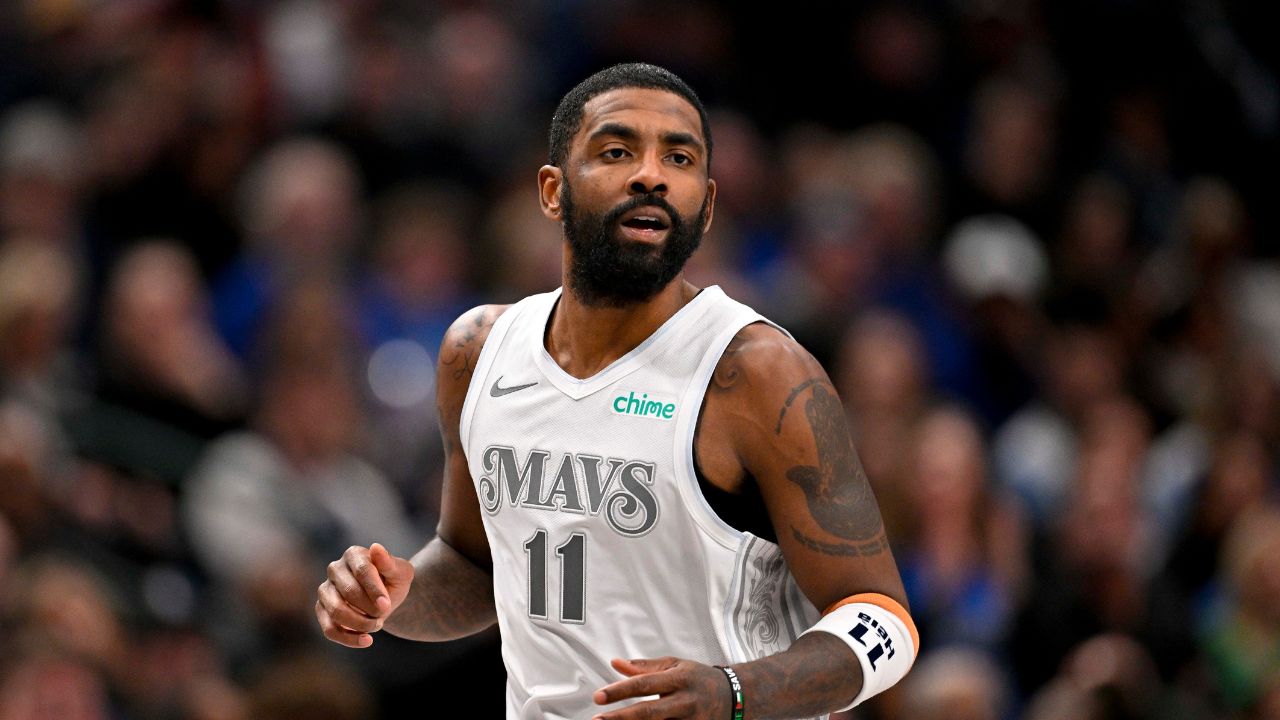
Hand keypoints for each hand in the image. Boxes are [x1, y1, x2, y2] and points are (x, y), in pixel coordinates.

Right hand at [315, 543, 413, 646]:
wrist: (385, 599)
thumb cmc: (393, 582)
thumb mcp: (401, 573)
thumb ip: (390, 563)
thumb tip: (375, 547)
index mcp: (354, 554)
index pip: (362, 571)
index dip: (375, 590)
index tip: (386, 605)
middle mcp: (335, 569)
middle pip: (349, 592)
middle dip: (370, 608)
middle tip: (385, 613)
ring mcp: (325, 590)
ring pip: (336, 611)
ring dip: (361, 623)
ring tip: (377, 625)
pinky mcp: (322, 610)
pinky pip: (329, 629)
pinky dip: (348, 639)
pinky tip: (367, 641)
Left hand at [592, 656, 730, 719]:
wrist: (735, 696)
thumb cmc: (699, 679)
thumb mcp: (675, 665)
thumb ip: (644, 667)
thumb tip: (616, 663)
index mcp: (679, 679)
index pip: (644, 684)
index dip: (620, 690)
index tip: (599, 696)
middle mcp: (685, 701)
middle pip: (649, 712)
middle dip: (621, 718)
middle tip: (598, 719)